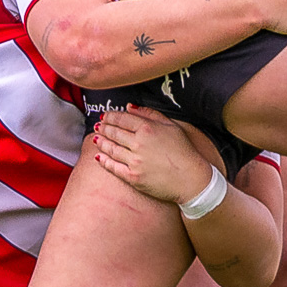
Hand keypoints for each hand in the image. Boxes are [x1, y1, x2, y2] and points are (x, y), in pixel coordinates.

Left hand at [92, 105, 213, 202]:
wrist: (191, 179)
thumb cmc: (184, 152)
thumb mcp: (171, 126)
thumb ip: (150, 114)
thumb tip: (130, 107)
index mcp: (148, 129)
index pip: (122, 119)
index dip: (111, 116)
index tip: (105, 116)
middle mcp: (138, 144)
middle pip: (114, 133)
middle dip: (104, 128)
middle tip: (98, 126)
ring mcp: (134, 162)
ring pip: (111, 149)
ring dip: (101, 142)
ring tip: (95, 138)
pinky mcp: (133, 177)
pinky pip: (113, 167)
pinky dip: (104, 161)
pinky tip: (98, 156)